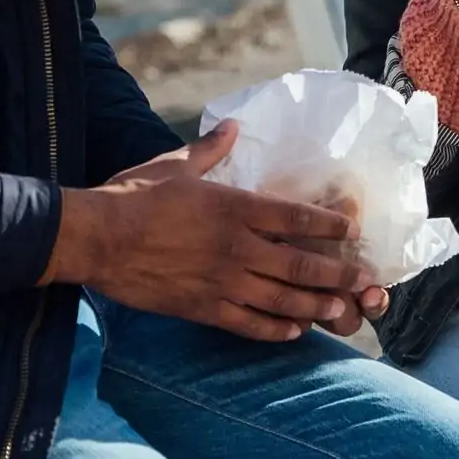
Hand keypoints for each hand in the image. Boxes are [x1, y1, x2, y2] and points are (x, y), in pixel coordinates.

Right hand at [44, 123, 384, 341]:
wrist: (94, 238)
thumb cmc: (132, 196)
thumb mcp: (173, 165)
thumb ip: (210, 150)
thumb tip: (233, 126)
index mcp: (233, 208)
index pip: (295, 218)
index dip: (329, 225)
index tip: (350, 230)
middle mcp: (236, 247)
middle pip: (300, 265)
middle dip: (337, 274)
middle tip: (364, 280)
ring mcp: (221, 281)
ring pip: (281, 300)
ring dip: (316, 306)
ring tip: (341, 311)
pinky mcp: (202, 307)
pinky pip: (248, 323)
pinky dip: (275, 330)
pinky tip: (294, 332)